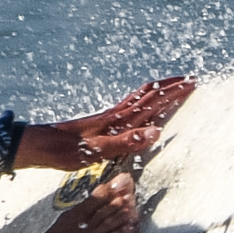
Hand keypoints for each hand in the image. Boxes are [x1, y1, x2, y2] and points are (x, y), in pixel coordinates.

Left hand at [11, 77, 191, 172]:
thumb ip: (126, 143)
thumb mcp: (98, 152)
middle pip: (148, 95)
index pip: (153, 102)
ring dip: (157, 92)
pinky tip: (139, 106)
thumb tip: (156, 132)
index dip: (173, 92)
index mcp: (119, 121)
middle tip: (189, 80)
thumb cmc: (66, 152)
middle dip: (170, 87)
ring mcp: (108, 119)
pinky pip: (128, 107)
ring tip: (171, 87)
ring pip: (139, 99)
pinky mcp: (101, 124)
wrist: (40, 146)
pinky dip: (141, 101)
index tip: (192, 82)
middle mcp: (116, 116)